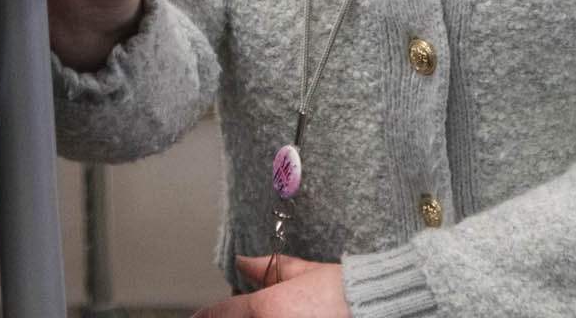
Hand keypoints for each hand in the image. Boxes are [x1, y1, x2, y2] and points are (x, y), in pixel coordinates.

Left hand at [196, 256, 349, 317]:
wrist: (374, 308)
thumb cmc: (346, 291)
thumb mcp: (304, 272)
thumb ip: (269, 269)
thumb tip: (243, 264)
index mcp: (264, 309)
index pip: (218, 314)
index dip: (207, 314)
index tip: (201, 315)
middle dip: (230, 317)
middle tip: (238, 310)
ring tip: (270, 311)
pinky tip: (285, 317)